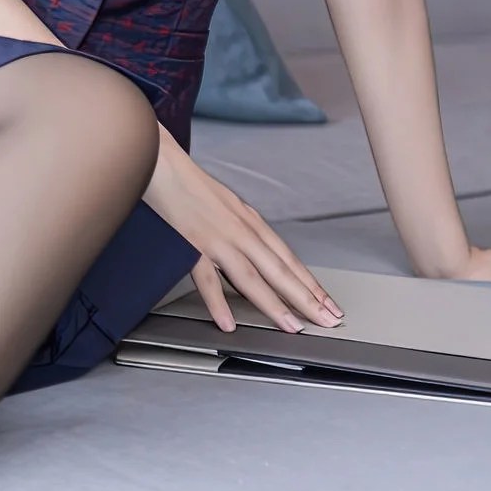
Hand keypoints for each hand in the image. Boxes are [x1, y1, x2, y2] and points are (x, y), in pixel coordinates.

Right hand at [145, 133, 343, 334]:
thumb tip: (256, 253)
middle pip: (280, 270)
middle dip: (307, 298)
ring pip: (252, 277)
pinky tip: (228, 323)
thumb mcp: (226, 206)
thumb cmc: (191, 186)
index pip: (288, 259)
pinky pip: (207, 279)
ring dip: (274, 304)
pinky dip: (218, 302)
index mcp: (251, 222)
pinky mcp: (192, 245)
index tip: (328, 303)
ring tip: (291, 326)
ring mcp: (218, 239)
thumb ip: (241, 230)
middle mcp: (241, 231)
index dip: (311, 283)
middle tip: (327, 320)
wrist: (161, 164)